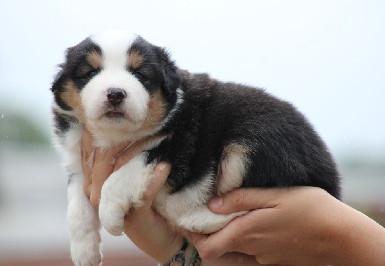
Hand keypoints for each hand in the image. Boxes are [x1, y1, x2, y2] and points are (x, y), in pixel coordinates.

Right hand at [81, 129, 183, 262]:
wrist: (169, 239)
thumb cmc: (153, 203)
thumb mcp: (138, 178)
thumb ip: (130, 158)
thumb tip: (131, 124)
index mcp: (97, 183)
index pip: (93, 150)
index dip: (105, 130)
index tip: (125, 114)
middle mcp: (99, 194)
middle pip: (105, 157)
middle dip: (124, 136)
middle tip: (147, 121)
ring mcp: (113, 207)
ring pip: (122, 170)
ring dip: (142, 151)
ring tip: (160, 135)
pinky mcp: (133, 218)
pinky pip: (142, 193)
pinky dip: (155, 178)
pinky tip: (165, 165)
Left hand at [190, 187, 384, 264]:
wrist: (340, 236)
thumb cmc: (310, 209)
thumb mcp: (275, 196)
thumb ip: (242, 199)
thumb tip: (212, 203)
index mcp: (247, 233)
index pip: (207, 248)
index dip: (193, 238)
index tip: (188, 220)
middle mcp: (252, 250)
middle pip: (217, 250)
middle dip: (206, 235)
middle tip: (203, 215)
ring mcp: (264, 258)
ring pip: (233, 252)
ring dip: (225, 237)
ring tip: (225, 217)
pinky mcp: (275, 260)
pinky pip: (250, 254)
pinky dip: (242, 242)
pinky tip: (250, 225)